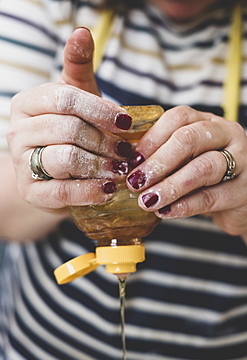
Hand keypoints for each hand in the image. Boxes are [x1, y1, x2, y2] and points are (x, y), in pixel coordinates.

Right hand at [7, 28, 131, 212]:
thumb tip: (81, 32)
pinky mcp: (32, 192)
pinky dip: (90, 192)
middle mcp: (19, 131)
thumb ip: (78, 67)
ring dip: (100, 165)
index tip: (127, 123)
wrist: (53, 171)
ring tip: (122, 169)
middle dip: (104, 141)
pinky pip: (62, 192)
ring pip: (65, 159)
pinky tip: (109, 191)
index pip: (65, 99)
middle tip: (128, 151)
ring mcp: (22, 163)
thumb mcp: (75, 98)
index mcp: (29, 103)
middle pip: (68, 129)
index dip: (100, 110)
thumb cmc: (70, 130)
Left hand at [127, 106, 246, 236]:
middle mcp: (225, 135)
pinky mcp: (243, 191)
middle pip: (189, 139)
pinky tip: (166, 212)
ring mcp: (240, 161)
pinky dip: (185, 205)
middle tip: (135, 182)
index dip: (151, 138)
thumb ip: (162, 156)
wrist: (241, 198)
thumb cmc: (205, 175)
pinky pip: (211, 197)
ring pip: (204, 168)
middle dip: (158, 162)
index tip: (131, 160)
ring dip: (170, 185)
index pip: (178, 118)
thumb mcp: (185, 159)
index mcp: (206, 121)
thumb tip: (123, 166)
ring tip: (147, 200)